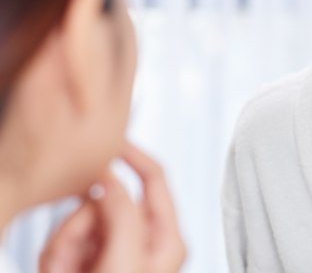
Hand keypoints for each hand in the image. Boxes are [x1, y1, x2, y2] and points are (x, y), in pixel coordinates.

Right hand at [39, 142, 185, 272]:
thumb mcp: (128, 260)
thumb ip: (123, 213)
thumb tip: (109, 180)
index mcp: (166, 238)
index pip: (156, 178)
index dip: (136, 155)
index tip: (116, 140)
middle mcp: (143, 240)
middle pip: (109, 198)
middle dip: (83, 221)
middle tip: (74, 253)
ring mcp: (116, 250)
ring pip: (82, 218)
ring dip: (66, 241)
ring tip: (67, 270)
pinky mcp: (90, 260)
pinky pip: (65, 238)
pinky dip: (56, 254)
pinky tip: (61, 271)